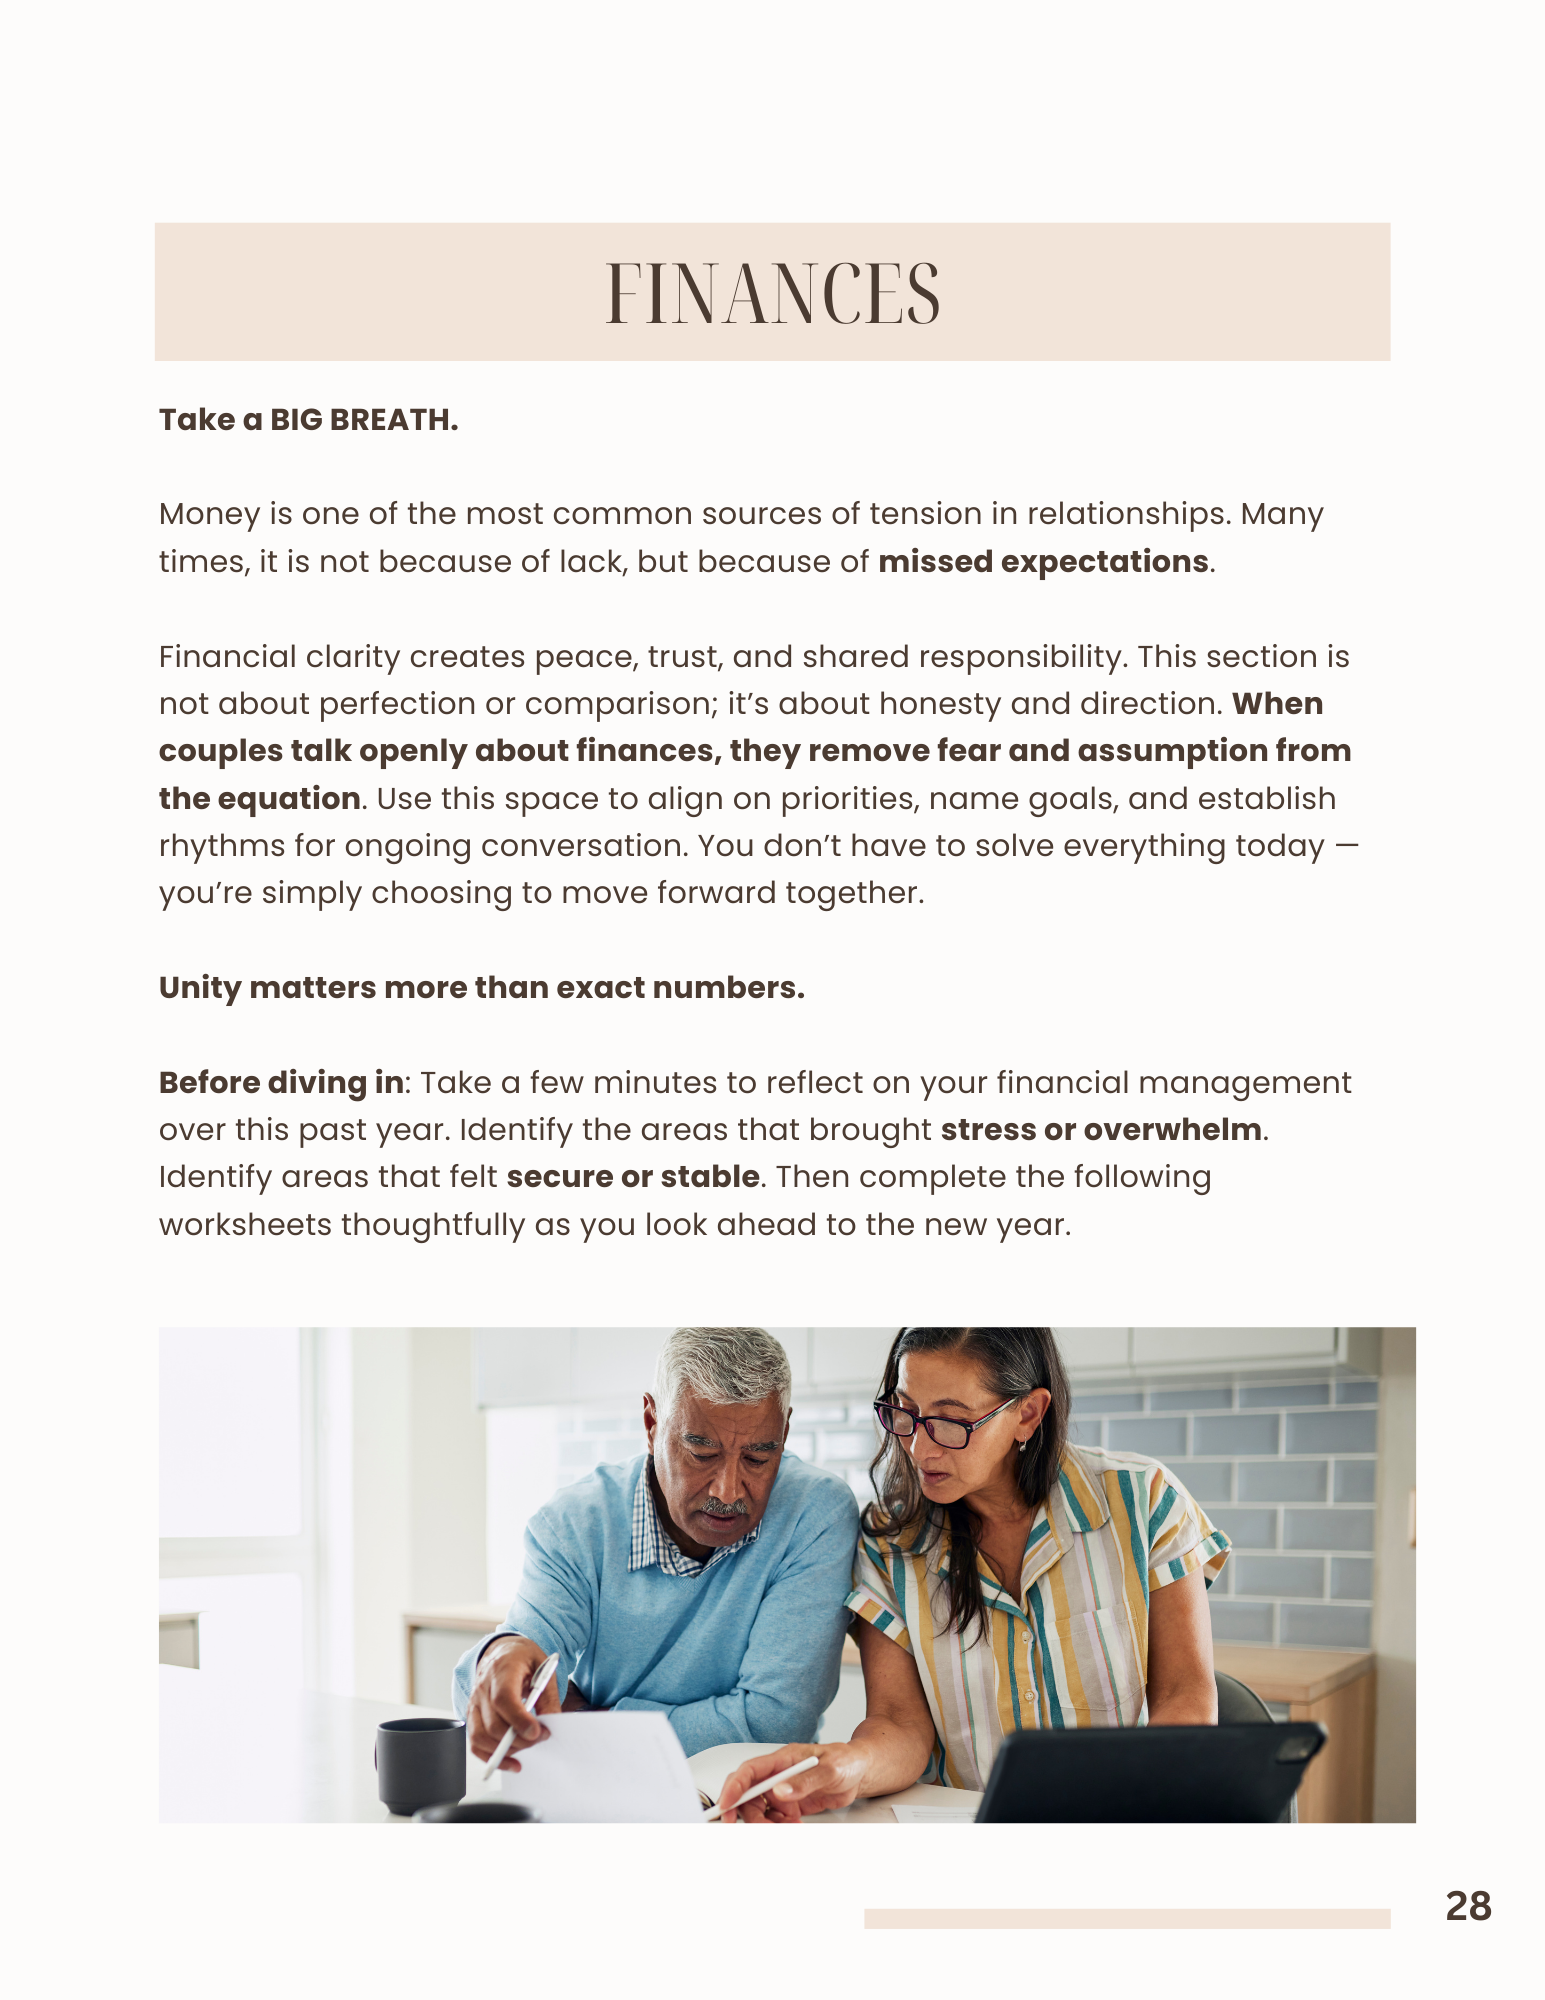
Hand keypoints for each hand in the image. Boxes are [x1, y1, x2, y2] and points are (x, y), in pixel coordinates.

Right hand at [466, 1638, 559, 1771]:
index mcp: (502, 1670)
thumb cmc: (523, 1659)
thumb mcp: (543, 1668)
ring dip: (505, 1750)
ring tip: (527, 1749)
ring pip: (480, 1736)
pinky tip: (509, 1761)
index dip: (519, 1719)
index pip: (503, 1698)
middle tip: (541, 1738)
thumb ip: (547, 1696)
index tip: (537, 1732)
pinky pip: (475, 1742)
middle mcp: (483, 1687)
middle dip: (518, 1739)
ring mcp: (474, 1702)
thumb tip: (551, 1723)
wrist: (503, 1651)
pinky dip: (490, 1757)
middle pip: (493, 1723)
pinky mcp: (472, 1715)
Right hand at [716, 1742, 869, 1822]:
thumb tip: (779, 1791)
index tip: (726, 1806)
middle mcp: (777, 1774)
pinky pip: (775, 1819)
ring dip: (768, 1824)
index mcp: (782, 1758)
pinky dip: (780, 1827)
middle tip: (762, 1829)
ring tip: (790, 1826)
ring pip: (760, 1811)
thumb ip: (804, 1781)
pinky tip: (795, 1826)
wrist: (859, 1772)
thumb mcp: (830, 1769)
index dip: (734, 1787)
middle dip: (749, 1815)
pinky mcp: (789, 1804)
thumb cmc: (845, 1761)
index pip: (749, 1771)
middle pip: (749, 1795)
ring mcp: (782, 1789)